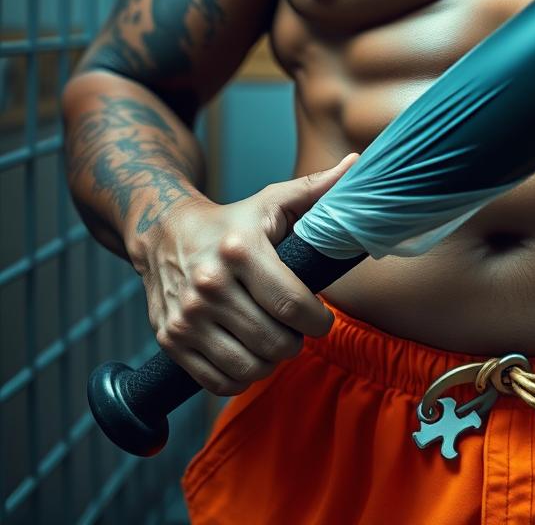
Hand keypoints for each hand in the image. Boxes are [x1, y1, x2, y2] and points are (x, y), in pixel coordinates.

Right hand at [132, 154, 359, 395]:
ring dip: (270, 363)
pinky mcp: (171, 340)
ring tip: (276, 342)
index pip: (290, 303)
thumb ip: (318, 188)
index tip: (324, 320)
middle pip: (272, 341)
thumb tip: (358, 165)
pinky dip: (240, 378)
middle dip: (296, 343)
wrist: (164, 235)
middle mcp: (209, 285)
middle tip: (299, 331)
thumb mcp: (273, 200)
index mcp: (241, 250)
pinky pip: (217, 381)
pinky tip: (250, 357)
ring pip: (247, 367)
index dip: (317, 321)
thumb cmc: (233, 220)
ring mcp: (187, 316)